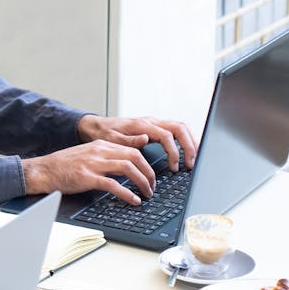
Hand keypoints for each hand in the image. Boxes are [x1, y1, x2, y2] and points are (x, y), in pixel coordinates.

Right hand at [22, 140, 156, 204]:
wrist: (42, 170)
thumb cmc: (62, 166)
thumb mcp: (87, 155)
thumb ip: (105, 158)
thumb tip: (125, 169)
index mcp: (101, 145)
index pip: (132, 150)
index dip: (146, 164)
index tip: (150, 176)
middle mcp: (99, 151)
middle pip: (135, 157)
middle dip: (149, 173)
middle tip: (152, 186)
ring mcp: (93, 163)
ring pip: (128, 168)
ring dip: (142, 182)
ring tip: (146, 194)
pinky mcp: (87, 177)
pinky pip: (113, 184)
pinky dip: (126, 193)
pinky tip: (132, 200)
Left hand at [77, 114, 197, 171]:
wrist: (95, 126)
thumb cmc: (102, 133)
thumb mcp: (111, 139)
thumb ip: (129, 141)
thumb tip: (146, 139)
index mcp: (142, 125)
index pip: (167, 136)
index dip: (174, 152)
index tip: (174, 168)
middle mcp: (150, 121)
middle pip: (180, 128)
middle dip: (189, 146)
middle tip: (191, 163)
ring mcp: (153, 123)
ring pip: (180, 127)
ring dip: (190, 142)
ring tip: (193, 159)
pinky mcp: (154, 127)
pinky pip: (175, 130)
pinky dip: (184, 140)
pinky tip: (186, 151)